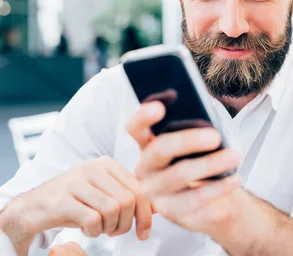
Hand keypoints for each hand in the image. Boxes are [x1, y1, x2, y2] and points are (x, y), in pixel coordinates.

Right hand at [0, 156, 152, 253]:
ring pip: (113, 209)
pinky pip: (93, 220)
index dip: (145, 214)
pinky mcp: (62, 200)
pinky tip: (86, 230)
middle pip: (128, 200)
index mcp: (107, 164)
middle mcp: (93, 168)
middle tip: (114, 231)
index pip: (139, 188)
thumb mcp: (102, 193)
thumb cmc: (72, 202)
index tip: (144, 232)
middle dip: (125, 223)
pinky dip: (93, 232)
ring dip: (109, 228)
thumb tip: (156, 207)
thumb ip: (126, 195)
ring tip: (98, 229)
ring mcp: (76, 182)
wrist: (32, 208)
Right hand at [127, 102, 244, 236]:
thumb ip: (196, 129)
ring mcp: (156, 193)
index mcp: (147, 145)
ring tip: (235, 156)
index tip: (161, 105)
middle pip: (160, 150)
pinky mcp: (172, 213)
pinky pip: (196, 200)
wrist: (213, 200)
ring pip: (180, 175)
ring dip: (210, 164)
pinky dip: (219, 188)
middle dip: (188, 140)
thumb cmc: (202, 160)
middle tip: (215, 136)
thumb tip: (208, 123)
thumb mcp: (197, 143)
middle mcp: (145, 169)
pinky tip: (235, 178)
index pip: (135, 127)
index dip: (144, 115)